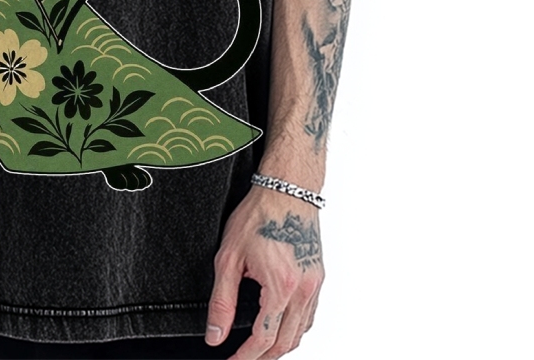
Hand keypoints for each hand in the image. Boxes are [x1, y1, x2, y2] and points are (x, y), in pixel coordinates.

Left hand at [206, 187, 323, 357]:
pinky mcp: (318, 277)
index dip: (245, 357)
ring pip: (301, 333)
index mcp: (280, 287)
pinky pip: (310, 316)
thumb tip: (215, 334)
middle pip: (286, 343)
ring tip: (258, 347)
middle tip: (242, 357)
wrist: (287, 190)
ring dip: (280, 345)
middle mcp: (303, 290)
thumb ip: (221, 300)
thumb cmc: (259, 215)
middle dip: (263, 356)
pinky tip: (280, 325)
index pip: (264, 339)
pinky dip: (295, 328)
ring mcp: (314, 285)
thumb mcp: (229, 257)